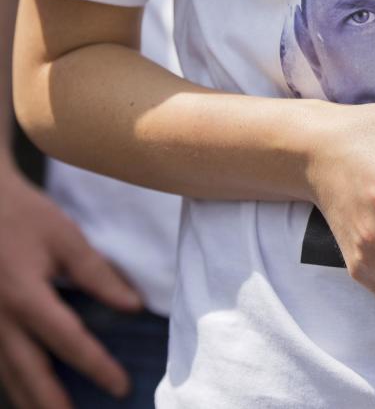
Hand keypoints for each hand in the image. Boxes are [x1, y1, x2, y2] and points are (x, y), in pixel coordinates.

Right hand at [0, 164, 142, 408]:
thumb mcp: (66, 238)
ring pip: (4, 373)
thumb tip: (132, 307)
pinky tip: (24, 392)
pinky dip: (9, 380)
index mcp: (24, 295)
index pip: (68, 342)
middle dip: (52, 403)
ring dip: (28, 397)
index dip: (96, 367)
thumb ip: (98, 275)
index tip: (121, 387)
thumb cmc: (23, 214)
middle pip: (27, 372)